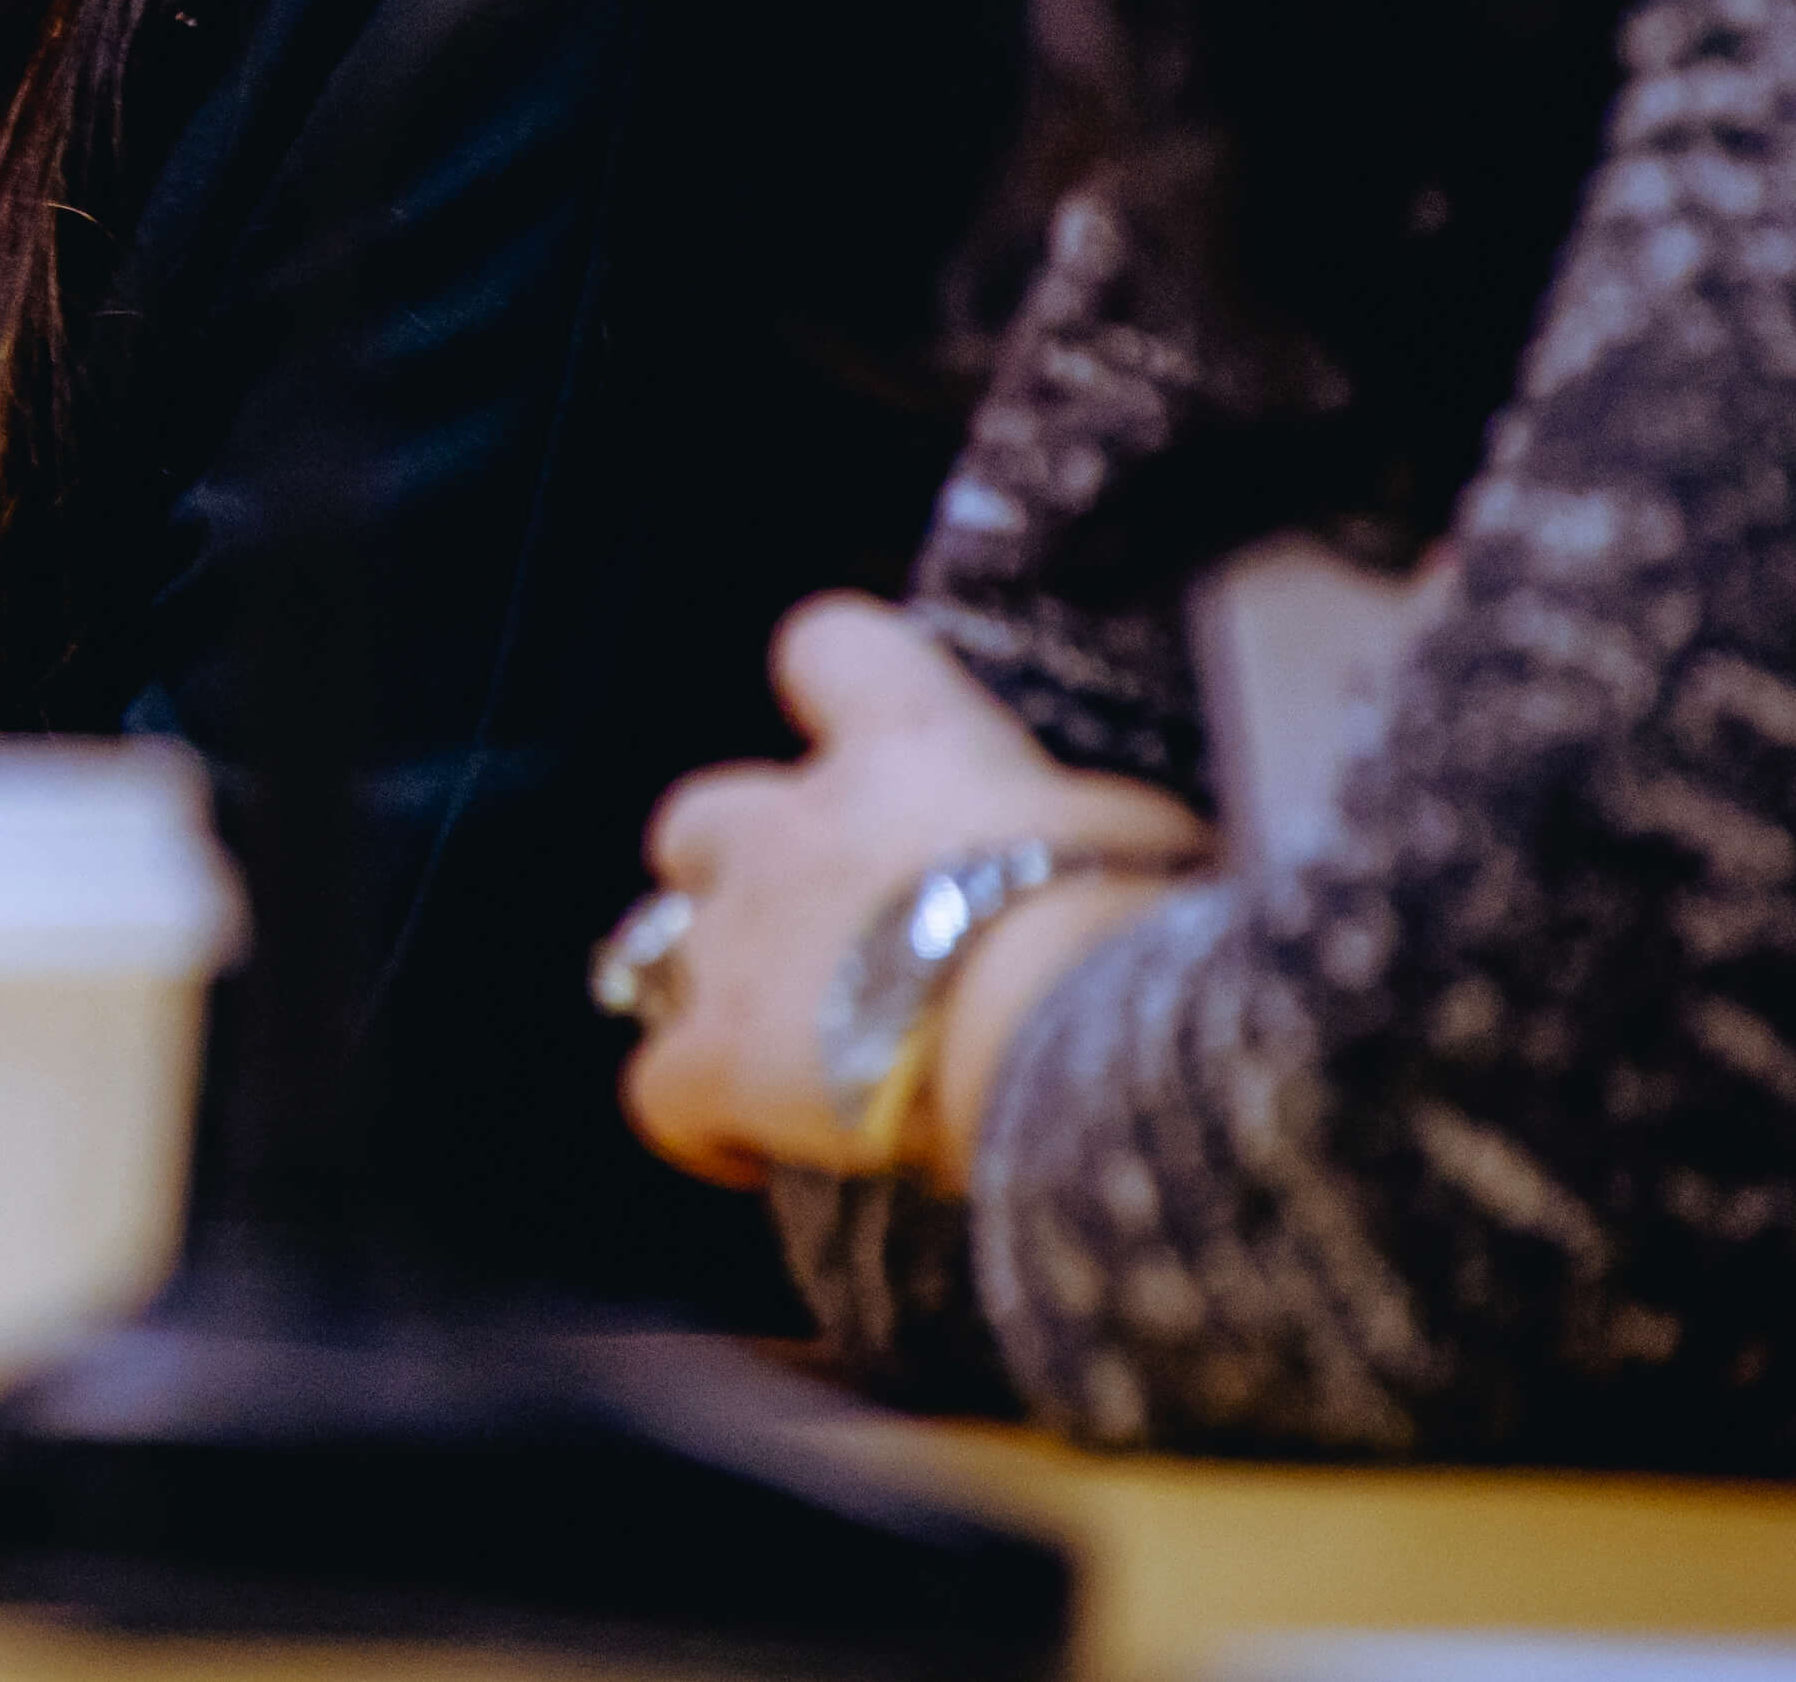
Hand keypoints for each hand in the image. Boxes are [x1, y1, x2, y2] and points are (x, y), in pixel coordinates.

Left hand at [623, 596, 1207, 1195]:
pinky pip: (658, 1089)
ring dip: (713, 986)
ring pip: (657, 941)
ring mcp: (738, 941)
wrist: (1066, 1035)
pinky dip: (693, 1117)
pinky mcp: (714, 1057)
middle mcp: (794, 826)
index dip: (834, 688)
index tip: (864, 742)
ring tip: (787, 1047)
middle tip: (823, 937)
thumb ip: (1082, 824)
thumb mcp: (1138, 834)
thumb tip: (1101, 849)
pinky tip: (745, 1148)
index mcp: (905, 746)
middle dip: (740, 869)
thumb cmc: (1126, 923)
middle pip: (703, 817)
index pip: (830, 647)